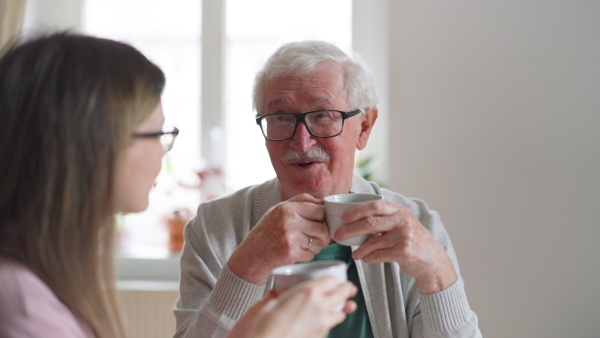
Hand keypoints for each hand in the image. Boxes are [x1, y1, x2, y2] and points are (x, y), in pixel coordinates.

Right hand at [228, 193, 329, 283]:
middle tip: (315, 239)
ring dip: (315, 247)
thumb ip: (300, 202)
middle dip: (322, 236)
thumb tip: (322, 202)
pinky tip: (296, 254)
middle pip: (322, 228)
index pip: (319, 210)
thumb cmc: (266, 232)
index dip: (322, 220)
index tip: (318, 225)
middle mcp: (288, 220)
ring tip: (303, 247)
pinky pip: (311, 254)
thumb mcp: (278, 210)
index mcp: (287, 207)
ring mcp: (289, 236)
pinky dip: (307, 256)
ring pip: (319, 243)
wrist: (251, 256)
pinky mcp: (290, 252)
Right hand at [233, 277, 356, 337]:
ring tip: (338, 307)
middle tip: (348, 288)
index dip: (333, 279)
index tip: (332, 279)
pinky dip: (329, 322)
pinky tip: (322, 321)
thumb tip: (276, 292)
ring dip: (341, 308)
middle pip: (343, 293)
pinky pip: (331, 325)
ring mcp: (322, 322)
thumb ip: (278, 295)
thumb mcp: (271, 304)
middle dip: (347, 290)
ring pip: (341, 312)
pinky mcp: (321, 336)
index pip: (331, 280)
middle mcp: (319, 306)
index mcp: (308, 292)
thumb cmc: (266, 327)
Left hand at [333, 201, 457, 293]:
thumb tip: (355, 219)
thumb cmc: (413, 241)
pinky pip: (379, 254)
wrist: (433, 261)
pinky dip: (369, 258)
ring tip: (354, 254)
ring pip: (373, 241)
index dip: (356, 211)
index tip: (343, 217)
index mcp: (400, 210)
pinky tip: (365, 259)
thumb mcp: (403, 224)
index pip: (374, 205)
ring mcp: (404, 236)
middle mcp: (402, 220)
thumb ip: (386, 219)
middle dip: (350, 229)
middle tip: (338, 236)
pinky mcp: (404, 251)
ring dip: (359, 249)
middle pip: (370, 222)